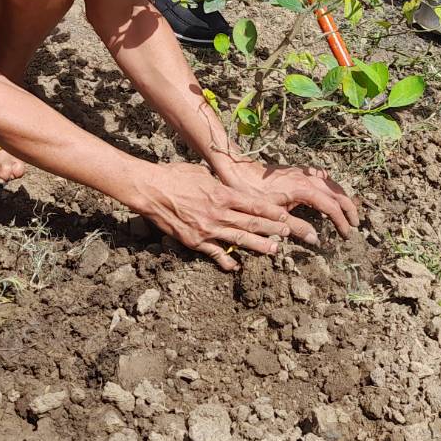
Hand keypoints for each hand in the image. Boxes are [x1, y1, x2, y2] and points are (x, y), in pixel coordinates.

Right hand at [132, 162, 305, 270]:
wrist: (150, 190)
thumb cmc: (175, 175)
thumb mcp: (202, 173)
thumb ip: (218, 184)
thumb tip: (228, 188)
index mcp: (222, 193)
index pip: (254, 205)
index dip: (272, 212)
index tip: (286, 217)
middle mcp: (218, 212)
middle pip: (252, 223)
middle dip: (273, 229)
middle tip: (289, 235)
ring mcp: (207, 228)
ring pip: (239, 239)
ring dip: (258, 246)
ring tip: (274, 250)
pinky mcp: (195, 241)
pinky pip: (215, 253)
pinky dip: (227, 261)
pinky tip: (237, 267)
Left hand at [217, 158, 359, 237]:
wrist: (238, 170)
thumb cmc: (252, 193)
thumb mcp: (274, 215)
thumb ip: (296, 227)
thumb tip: (317, 240)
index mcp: (304, 189)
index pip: (332, 207)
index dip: (341, 222)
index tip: (346, 235)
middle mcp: (307, 178)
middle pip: (337, 193)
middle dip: (348, 208)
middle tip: (355, 224)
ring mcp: (302, 172)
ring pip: (330, 183)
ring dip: (341, 196)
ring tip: (347, 210)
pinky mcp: (295, 170)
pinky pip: (320, 176)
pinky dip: (329, 184)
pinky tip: (328, 188)